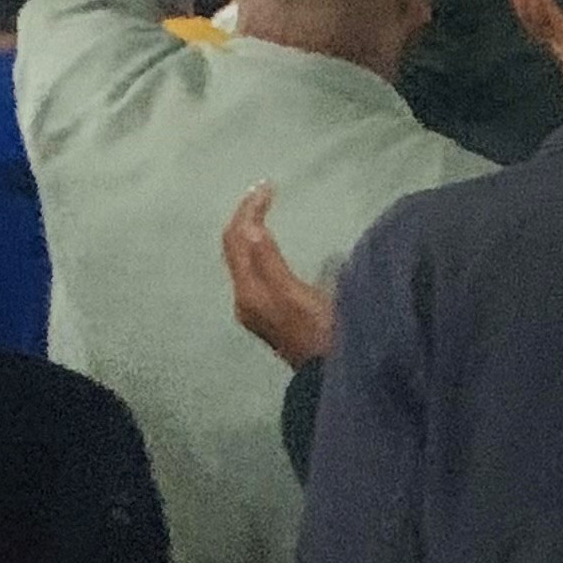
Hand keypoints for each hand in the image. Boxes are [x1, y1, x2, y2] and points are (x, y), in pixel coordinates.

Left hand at [221, 184, 336, 369]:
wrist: (328, 376)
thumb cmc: (321, 335)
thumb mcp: (296, 296)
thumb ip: (271, 262)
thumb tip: (250, 227)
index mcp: (250, 291)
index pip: (238, 238)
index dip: (250, 209)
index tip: (269, 186)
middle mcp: (244, 297)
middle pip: (234, 247)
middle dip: (246, 215)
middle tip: (265, 191)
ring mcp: (253, 306)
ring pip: (242, 257)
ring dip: (250, 229)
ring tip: (265, 209)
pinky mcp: (265, 311)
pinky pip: (253, 268)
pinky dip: (259, 246)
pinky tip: (272, 243)